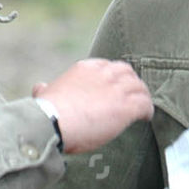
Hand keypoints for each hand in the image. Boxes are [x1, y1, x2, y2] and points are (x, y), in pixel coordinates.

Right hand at [34, 58, 151, 153]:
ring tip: (142, 108)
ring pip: (139, 87)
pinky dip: (147, 110)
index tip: (114, 87)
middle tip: (133, 95)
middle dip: (132, 83)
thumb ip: (46, 89)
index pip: (108, 66)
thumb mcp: (45, 94)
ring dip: (142, 97)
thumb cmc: (46, 113)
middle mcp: (104, 74)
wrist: (53, 122)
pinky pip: (145, 104)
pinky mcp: (126, 107)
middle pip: (127, 72)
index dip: (115, 77)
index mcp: (86, 69)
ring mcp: (117, 90)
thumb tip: (41, 88)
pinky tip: (145, 118)